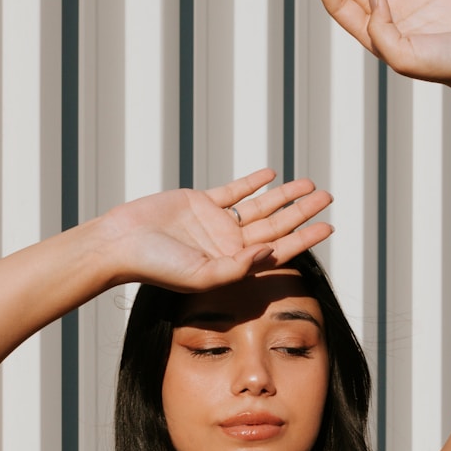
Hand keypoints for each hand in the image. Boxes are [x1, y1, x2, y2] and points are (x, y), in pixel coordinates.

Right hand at [104, 169, 332, 291]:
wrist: (121, 245)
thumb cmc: (157, 267)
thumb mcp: (201, 276)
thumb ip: (236, 268)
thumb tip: (269, 254)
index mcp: (233, 266)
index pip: (279, 251)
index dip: (305, 239)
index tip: (329, 226)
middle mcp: (228, 245)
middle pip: (275, 226)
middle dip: (302, 212)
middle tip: (328, 197)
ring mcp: (215, 223)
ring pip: (259, 206)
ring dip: (284, 195)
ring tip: (309, 185)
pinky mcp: (199, 203)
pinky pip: (233, 191)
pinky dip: (252, 182)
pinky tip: (272, 175)